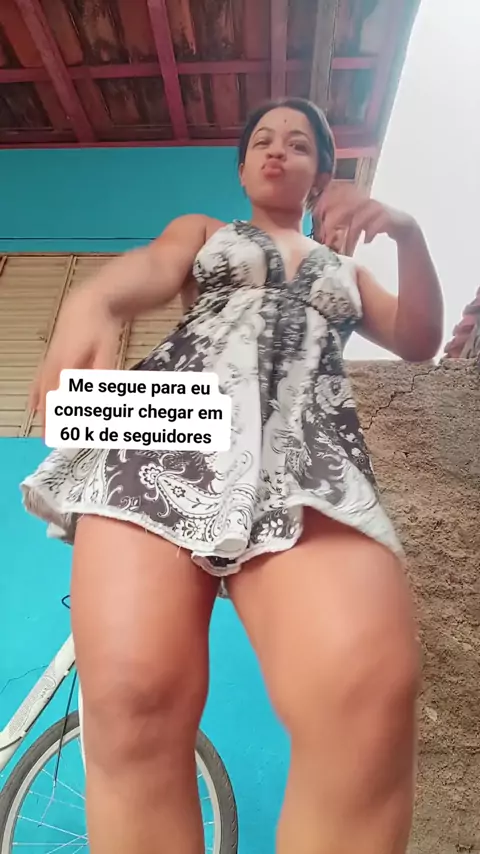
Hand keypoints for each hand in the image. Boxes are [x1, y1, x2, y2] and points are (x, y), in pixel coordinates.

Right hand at [30, 289, 122, 429]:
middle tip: (53, 439)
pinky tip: (34, 406)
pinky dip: (36, 395)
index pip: (62, 396)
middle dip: (52, 419)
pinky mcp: (49, 358)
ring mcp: (49, 361)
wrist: (86, 305)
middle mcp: (54, 365)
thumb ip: (103, 372)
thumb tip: (103, 391)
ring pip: (42, 391)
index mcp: (68, 364)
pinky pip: (38, 380)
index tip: (65, 432)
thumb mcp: (108, 350)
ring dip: (44, 411)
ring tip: (45, 430)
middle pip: (50, 397)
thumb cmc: (99, 327)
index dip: (63, 415)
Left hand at [313, 183, 416, 254]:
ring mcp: (377, 207)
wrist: (402, 225)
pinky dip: (370, 233)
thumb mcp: (356, 221)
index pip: (338, 197)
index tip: (317, 217)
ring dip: (352, 233)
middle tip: (328, 235)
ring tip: (348, 247)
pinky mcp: (388, 216)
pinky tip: (367, 242)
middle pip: (347, 207)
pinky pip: (376, 224)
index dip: (327, 204)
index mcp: (356, 199)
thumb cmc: (374, 224)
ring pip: (360, 218)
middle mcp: (365, 201)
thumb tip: (323, 232)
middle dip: (335, 220)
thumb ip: (342, 222)